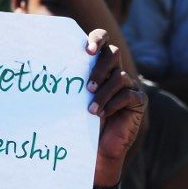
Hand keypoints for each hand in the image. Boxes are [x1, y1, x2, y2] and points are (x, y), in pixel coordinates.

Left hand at [84, 29, 146, 185]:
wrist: (96, 149)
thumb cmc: (79, 122)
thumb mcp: (73, 100)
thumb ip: (71, 83)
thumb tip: (49, 69)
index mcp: (99, 67)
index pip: (102, 42)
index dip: (97, 39)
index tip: (87, 50)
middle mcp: (115, 72)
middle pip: (113, 54)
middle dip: (99, 68)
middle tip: (88, 87)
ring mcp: (129, 85)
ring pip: (119, 77)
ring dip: (103, 94)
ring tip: (91, 110)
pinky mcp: (138, 101)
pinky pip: (128, 95)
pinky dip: (113, 104)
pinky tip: (102, 114)